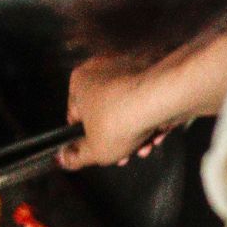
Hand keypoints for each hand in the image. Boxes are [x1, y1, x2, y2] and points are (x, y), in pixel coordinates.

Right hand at [59, 25, 226, 169]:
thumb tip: (65, 159)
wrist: (161, 98)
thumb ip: (76, 157)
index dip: (86, 138)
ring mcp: (129, 68)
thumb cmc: (121, 117)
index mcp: (79, 81)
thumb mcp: (93, 151)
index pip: (76, 115)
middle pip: (105, 113)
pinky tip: (156, 134)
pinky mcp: (154, 72)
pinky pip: (148, 100)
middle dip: (115, 138)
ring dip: (135, 132)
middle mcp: (102, 68)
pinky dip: (151, 118)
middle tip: (122, 155)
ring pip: (128, 109)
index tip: (95, 151)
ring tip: (143, 147)